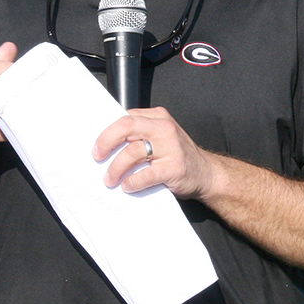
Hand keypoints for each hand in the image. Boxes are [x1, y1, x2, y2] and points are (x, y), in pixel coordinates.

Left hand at [92, 106, 215, 199]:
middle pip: (126, 127)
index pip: (125, 118)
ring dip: (116, 168)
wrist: (207, 174)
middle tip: (97, 157)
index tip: (96, 145)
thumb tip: (106, 145)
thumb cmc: (177, 157)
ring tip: (110, 180)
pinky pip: (146, 174)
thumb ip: (140, 135)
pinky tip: (127, 187)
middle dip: (106, 142)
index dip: (107, 132)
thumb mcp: (161, 137)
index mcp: (158, 117)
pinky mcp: (175, 167)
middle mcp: (164, 128)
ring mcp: (171, 147)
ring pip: (133, 152)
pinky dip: (133, 182)